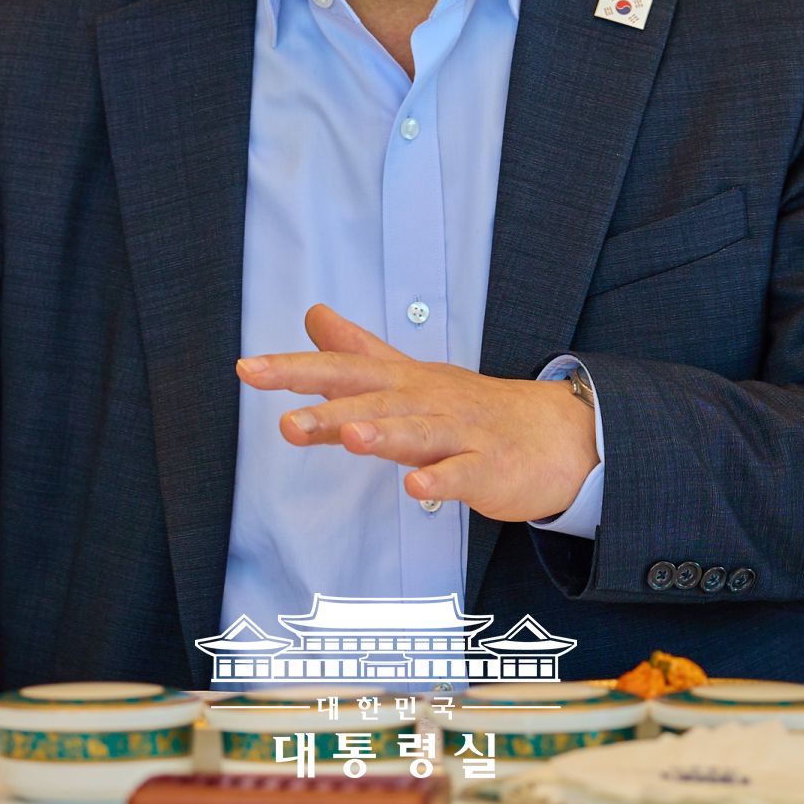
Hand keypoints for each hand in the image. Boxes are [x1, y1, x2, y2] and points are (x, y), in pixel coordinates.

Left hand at [237, 303, 596, 523]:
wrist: (554, 433)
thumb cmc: (469, 406)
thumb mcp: (409, 374)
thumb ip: (357, 350)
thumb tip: (312, 317)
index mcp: (401, 382)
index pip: (341, 371)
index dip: (295, 370)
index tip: (248, 370)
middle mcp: (425, 402)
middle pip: (374, 405)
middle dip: (330, 413)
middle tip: (286, 424)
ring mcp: (460, 434)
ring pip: (418, 434)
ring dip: (385, 435)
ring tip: (350, 437)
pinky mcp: (490, 468)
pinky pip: (464, 474)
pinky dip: (442, 480)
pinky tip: (417, 486)